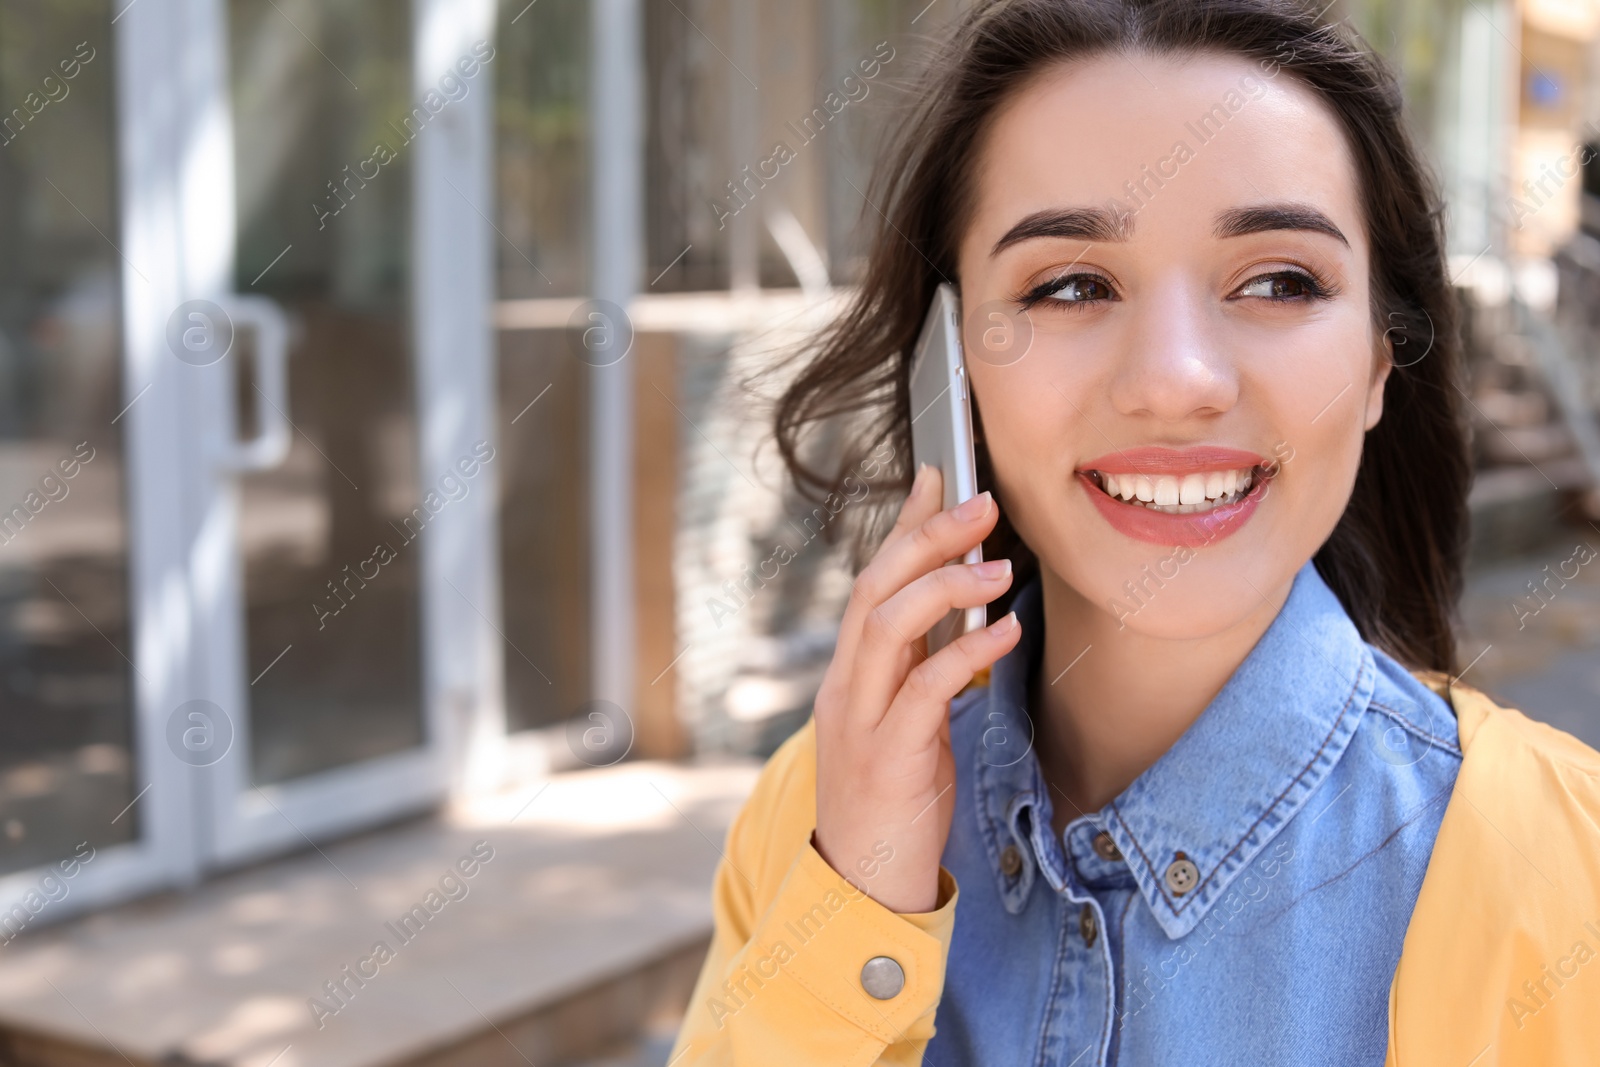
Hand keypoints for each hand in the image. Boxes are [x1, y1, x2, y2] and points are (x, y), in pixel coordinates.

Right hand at [811, 465, 1020, 912]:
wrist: (861, 887)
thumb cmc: (893, 803)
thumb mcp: (907, 724)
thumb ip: (922, 669)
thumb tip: (963, 613)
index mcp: (850, 675)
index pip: (873, 580)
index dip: (905, 524)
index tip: (940, 475)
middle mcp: (846, 687)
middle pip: (875, 587)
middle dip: (927, 536)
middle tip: (981, 502)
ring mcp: (860, 720)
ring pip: (887, 624)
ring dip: (944, 583)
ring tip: (996, 561)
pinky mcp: (889, 754)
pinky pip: (925, 686)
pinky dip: (966, 649)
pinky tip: (1004, 630)